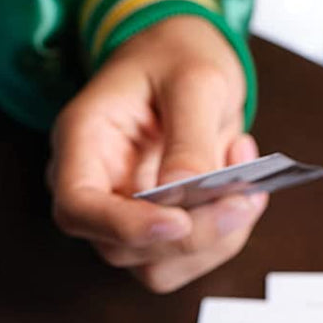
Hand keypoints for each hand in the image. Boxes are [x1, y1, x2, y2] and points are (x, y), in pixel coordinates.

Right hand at [49, 15, 266, 293]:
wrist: (185, 58)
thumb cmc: (177, 56)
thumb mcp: (194, 78)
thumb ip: (189, 135)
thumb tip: (185, 191)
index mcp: (82, 140)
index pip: (78, 207)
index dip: (124, 227)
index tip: (179, 221)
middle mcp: (95, 186)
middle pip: (124, 248)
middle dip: (193, 233)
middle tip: (242, 193)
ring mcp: (123, 214)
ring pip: (159, 266)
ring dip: (215, 239)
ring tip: (245, 178)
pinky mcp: (157, 229)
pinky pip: (188, 258)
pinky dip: (226, 235)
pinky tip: (241, 189)